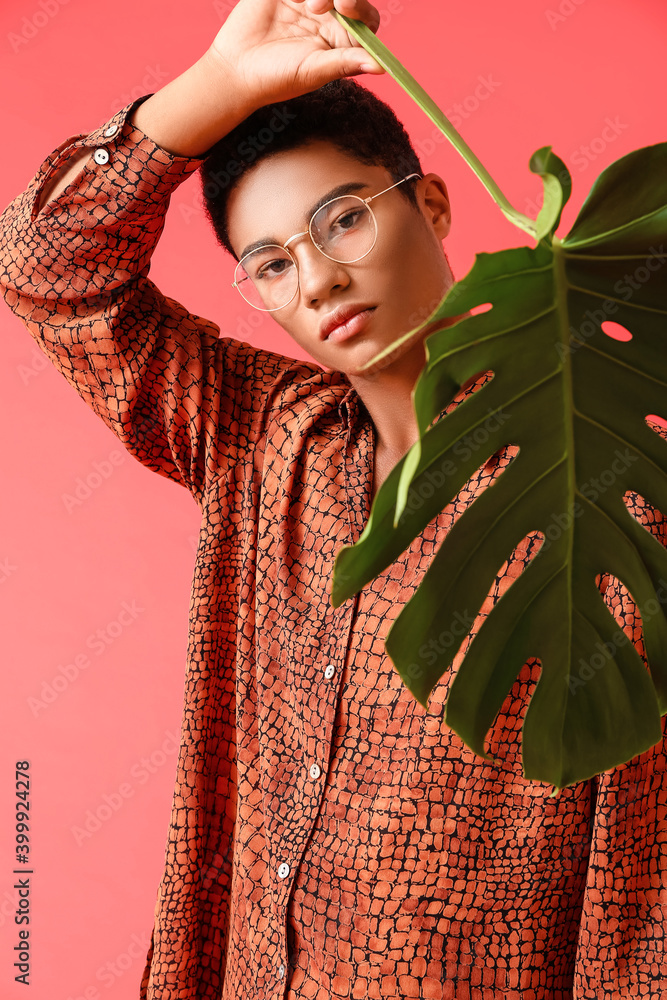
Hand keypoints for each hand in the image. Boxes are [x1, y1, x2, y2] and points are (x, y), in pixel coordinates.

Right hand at [208, 0, 384, 114]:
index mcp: (342, 40)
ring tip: (306, 3)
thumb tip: (383, 67)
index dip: (361, 8)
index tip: (345, 6)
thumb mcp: (313, 71)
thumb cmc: (277, 78)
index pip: (366, 17)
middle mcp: (331, 17)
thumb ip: (345, 63)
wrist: (237, 68)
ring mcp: (310, 0)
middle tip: (319, 4)